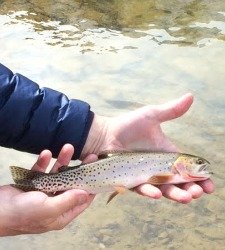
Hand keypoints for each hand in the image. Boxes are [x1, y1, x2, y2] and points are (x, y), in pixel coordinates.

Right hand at [0, 144, 94, 235]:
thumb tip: (86, 194)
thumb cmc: (23, 213)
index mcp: (61, 214)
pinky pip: (42, 171)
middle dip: (80, 170)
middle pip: (72, 184)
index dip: (91, 187)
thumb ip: (68, 201)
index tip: (98, 174)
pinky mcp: (33, 184)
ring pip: (57, 175)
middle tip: (90, 156)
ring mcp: (44, 193)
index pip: (81, 201)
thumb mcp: (48, 209)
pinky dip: (43, 162)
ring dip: (62, 161)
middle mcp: (55, 203)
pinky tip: (45, 153)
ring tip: (68, 147)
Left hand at [82, 93, 213, 202]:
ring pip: (163, 189)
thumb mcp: (151, 115)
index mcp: (166, 155)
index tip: (209, 185)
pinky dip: (150, 192)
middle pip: (178, 183)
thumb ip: (171, 111)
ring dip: (175, 194)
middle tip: (198, 192)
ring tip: (185, 197)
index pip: (186, 169)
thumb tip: (191, 96)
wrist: (105, 134)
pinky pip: (141, 189)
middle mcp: (157, 168)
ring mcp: (145, 176)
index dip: (199, 177)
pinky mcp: (131, 181)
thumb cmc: (128, 126)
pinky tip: (158, 193)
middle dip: (190, 189)